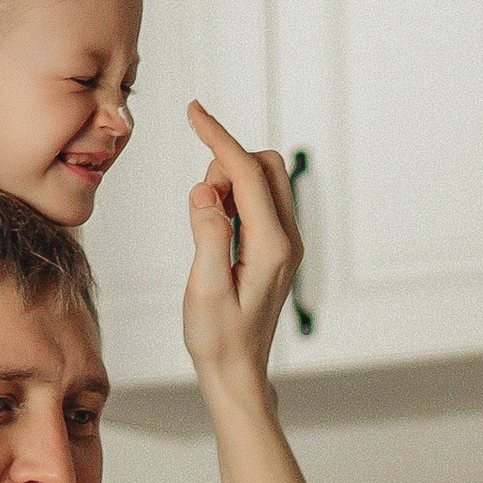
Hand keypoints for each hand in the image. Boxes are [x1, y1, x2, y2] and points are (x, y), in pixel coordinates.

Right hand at [182, 103, 302, 393]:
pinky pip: (259, 201)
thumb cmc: (218, 339)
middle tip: (200, 206)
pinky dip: (234, 199)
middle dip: (227, 164)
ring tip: (206, 227)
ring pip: (263, 180)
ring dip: (230, 182)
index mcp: (271, 247)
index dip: (218, 138)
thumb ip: (207, 236)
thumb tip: (207, 190)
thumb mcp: (202, 290)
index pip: (248, 173)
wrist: (238, 372)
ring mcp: (287, 243)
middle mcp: (287, 240)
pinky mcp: (278, 247)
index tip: (194, 111)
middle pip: (265, 166)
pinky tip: (217, 230)